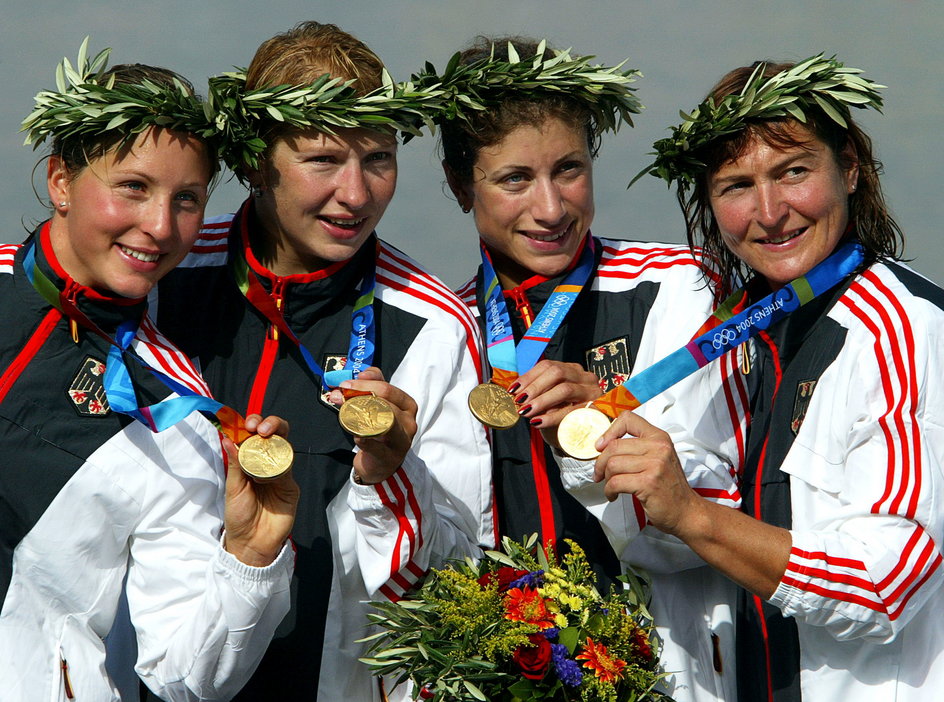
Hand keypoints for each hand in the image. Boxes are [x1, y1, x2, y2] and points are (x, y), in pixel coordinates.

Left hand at [223, 414, 299, 566]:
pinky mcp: (291, 487)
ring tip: (263, 439)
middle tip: (260, 427)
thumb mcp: (233, 488)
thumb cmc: (239, 516)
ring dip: (276, 440)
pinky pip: (287, 471)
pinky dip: (277, 466)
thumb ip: (234, 464)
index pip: (257, 437)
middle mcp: (269, 465)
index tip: (249, 424)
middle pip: (277, 436)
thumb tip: (227, 438)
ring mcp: (282, 475)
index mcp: (252, 462)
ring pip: (285, 449)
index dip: (256, 425)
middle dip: (272, 424)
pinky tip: (265, 472)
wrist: (251, 542)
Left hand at [340, 367, 418, 484]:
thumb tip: (361, 373)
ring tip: (344, 412)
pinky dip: (363, 438)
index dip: (365, 383)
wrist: (381, 463)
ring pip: (382, 421)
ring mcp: (401, 440)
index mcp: (407, 405)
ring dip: (358, 415)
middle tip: (339, 395)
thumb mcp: (380, 404)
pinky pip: (374, 445)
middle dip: (358, 396)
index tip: (346, 383)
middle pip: (385, 402)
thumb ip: (373, 384)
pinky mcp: (389, 457)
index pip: (387, 388)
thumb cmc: (380, 429)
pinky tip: (355, 434)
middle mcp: (408, 421)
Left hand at [511, 360, 602, 446]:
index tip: (514, 389)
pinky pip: (571, 411)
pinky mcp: (596, 410)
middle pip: (557, 373)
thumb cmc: (564, 414)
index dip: (529, 377)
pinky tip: (539, 422)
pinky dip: (552, 417)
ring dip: (542, 400)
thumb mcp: (550, 400)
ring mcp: (592, 392)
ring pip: (564, 389)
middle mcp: (584, 377)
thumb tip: (517, 392)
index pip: (548, 365)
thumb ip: (537, 393)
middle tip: (520, 400)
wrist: (583, 435)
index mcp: (571, 370)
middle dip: (535, 387)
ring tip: (527, 411)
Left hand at [592, 410, 701, 536]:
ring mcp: (655, 465)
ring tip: (610, 486)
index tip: (601, 446)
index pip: (628, 419)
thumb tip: (603, 445)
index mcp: (659, 437)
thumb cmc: (668, 487)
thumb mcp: (658, 458)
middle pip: (614, 446)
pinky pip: (615, 482)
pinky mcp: (648, 483)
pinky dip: (609, 491)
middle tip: (599, 474)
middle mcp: (658, 447)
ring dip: (606, 479)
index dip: (609, 431)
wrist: (686, 511)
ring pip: (613, 464)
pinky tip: (613, 495)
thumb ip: (637, 448)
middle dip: (601, 462)